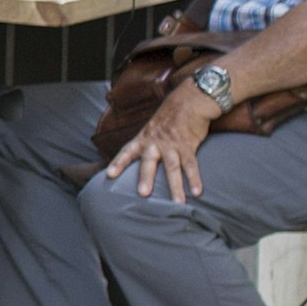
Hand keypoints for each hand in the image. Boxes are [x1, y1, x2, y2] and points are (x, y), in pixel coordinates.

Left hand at [108, 77, 222, 203]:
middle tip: (143, 194)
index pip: (127, 151)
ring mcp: (172, 145)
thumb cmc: (168, 117)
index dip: (118, 163)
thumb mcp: (151, 128)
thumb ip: (145, 144)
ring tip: (177, 203)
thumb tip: (136, 160)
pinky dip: (195, 179)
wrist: (189, 101)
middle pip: (149, 162)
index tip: (109, 175)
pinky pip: (191, 165)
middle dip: (146, 178)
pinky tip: (197, 192)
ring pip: (172, 168)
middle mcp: (155, 143)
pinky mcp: (188, 146)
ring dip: (175, 186)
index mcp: (143, 138)